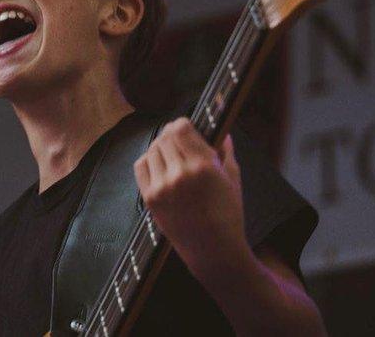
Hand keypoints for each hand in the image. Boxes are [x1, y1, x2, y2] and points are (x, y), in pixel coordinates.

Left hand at [132, 118, 249, 278]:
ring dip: (160, 147)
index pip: (181, 128)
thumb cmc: (229, 215)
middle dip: (171, 134)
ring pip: (152, 150)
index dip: (181, 124)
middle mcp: (180, 174)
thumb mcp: (233, 180)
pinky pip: (141, 167)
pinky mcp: (150, 199)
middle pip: (165, 137)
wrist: (213, 250)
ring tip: (169, 152)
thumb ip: (226, 152)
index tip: (185, 126)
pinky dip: (148, 160)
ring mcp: (162, 187)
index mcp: (204, 166)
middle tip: (177, 138)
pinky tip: (158, 164)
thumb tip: (223, 133)